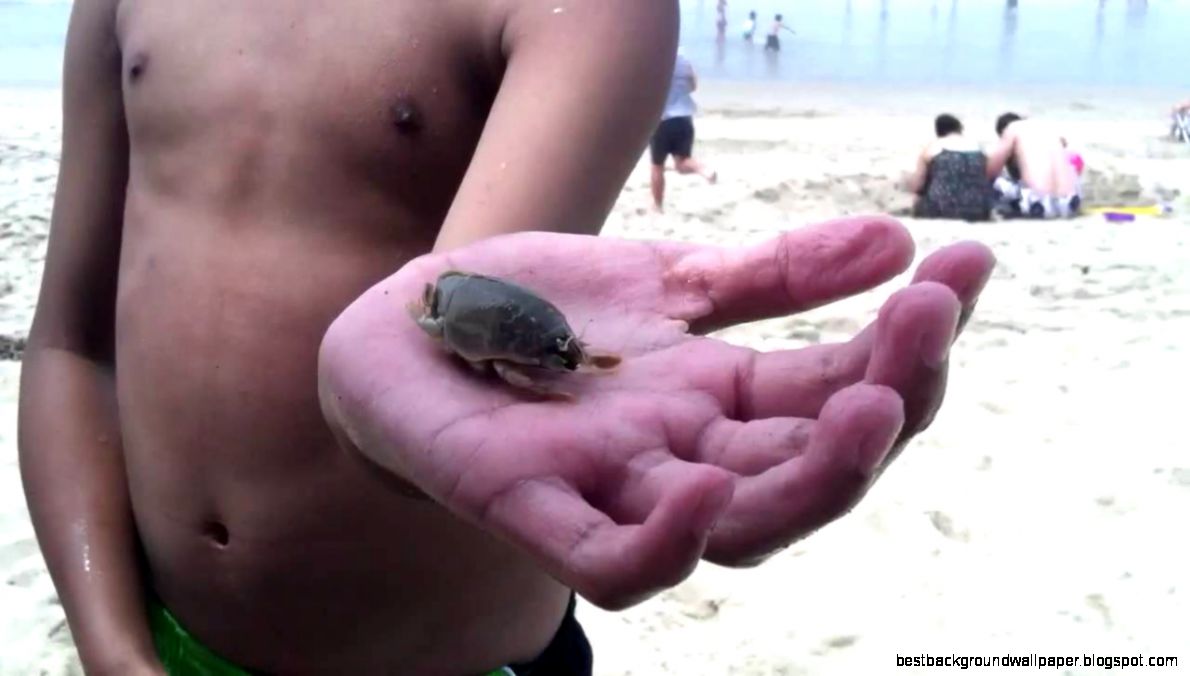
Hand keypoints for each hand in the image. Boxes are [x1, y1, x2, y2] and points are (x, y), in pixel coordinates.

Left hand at [317, 216, 993, 609]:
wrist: (407, 323)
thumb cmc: (535, 310)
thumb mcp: (665, 276)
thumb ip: (773, 273)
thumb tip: (896, 243)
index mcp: (722, 400)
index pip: (840, 391)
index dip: (909, 344)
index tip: (966, 268)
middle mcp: (686, 455)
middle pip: (811, 467)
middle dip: (884, 408)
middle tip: (924, 332)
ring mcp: (613, 487)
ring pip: (738, 527)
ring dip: (813, 478)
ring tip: (872, 406)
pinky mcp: (529, 506)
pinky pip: (610, 562)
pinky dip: (664, 544)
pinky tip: (708, 490)